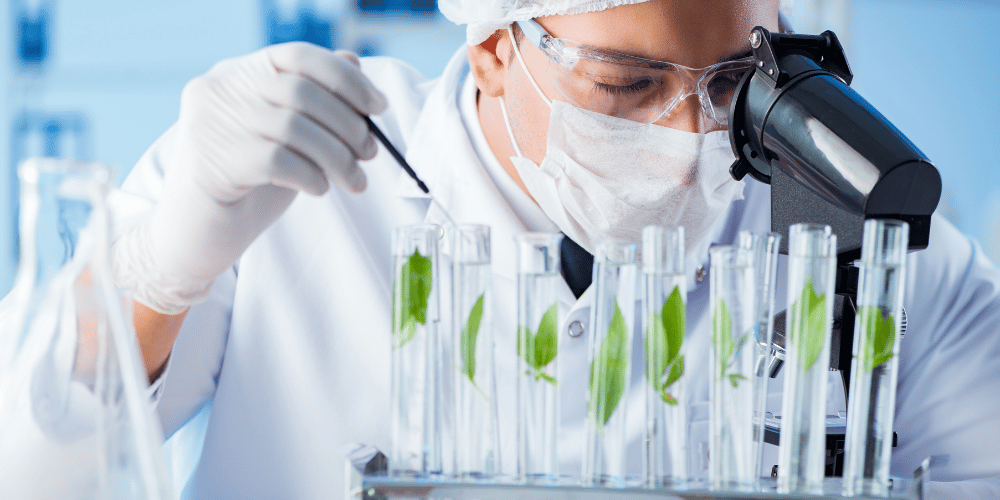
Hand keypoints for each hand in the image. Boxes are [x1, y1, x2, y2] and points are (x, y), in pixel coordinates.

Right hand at [114, 42, 386, 313]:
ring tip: (353, 180)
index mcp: (237, 73)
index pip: (298, 55)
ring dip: (337, 156)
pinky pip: (279, 160)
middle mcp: (219, 89)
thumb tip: (355, 65)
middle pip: (302, 91)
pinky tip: (319, 188)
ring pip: (294, 127)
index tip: (377, 107)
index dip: (345, 78)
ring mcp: (211, 124)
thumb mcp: (286, 137)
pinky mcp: (213, 162)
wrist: (195, 236)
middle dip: (348, 124)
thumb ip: (313, 102)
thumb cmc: (246, 183)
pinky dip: (310, 175)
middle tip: (369, 154)